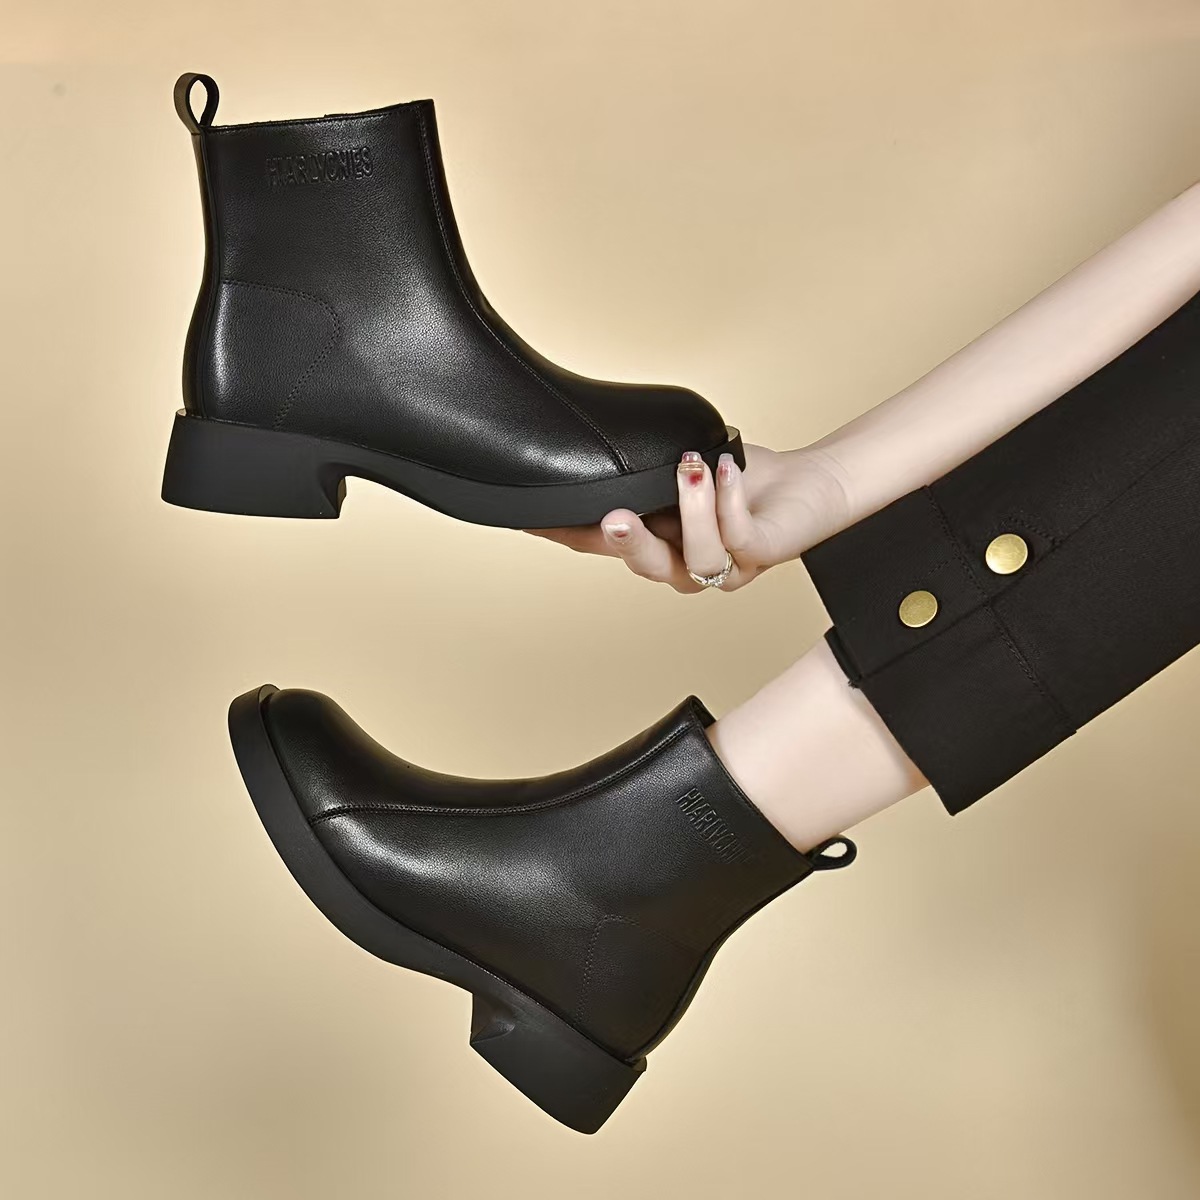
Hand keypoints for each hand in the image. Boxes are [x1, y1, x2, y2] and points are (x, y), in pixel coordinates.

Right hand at [527, 444, 850, 591]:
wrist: (806, 487)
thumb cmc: (740, 481)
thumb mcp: (679, 468)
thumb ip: (643, 470)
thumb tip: (598, 442)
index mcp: (658, 546)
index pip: (604, 546)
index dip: (568, 535)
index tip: (532, 518)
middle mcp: (686, 565)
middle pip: (647, 567)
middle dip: (629, 543)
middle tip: (612, 516)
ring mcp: (726, 568)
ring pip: (698, 558)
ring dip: (692, 508)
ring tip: (690, 466)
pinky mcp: (763, 555)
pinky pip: (739, 537)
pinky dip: (727, 500)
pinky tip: (723, 468)